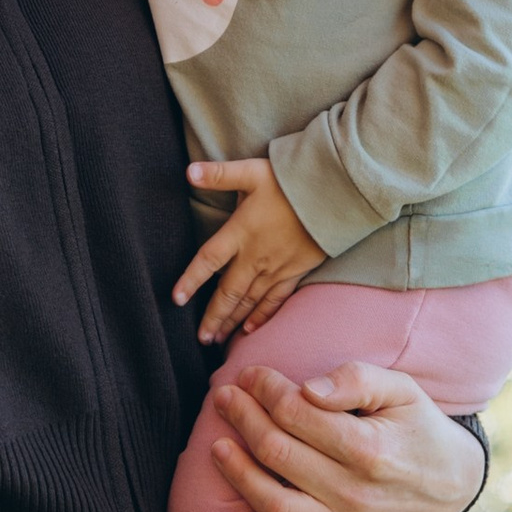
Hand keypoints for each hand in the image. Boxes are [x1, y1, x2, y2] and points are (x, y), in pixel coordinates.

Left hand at [175, 157, 325, 342]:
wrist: (335, 193)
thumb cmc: (291, 180)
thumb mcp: (252, 172)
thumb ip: (219, 174)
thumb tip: (188, 171)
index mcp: (240, 232)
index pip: (208, 261)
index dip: (191, 280)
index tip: (176, 299)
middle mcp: (255, 256)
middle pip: (228, 292)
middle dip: (213, 317)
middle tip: (201, 338)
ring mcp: (276, 267)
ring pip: (249, 301)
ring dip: (232, 322)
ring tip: (217, 339)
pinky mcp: (295, 271)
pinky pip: (275, 300)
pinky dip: (262, 316)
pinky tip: (250, 330)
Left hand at [207, 359, 486, 511]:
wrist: (451, 484)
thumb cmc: (418, 428)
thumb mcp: (402, 389)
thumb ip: (357, 379)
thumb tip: (308, 389)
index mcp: (371, 448)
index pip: (298, 415)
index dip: (266, 390)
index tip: (250, 376)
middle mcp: (355, 494)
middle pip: (278, 453)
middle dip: (244, 419)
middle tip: (226, 398)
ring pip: (273, 504)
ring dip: (238, 473)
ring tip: (219, 446)